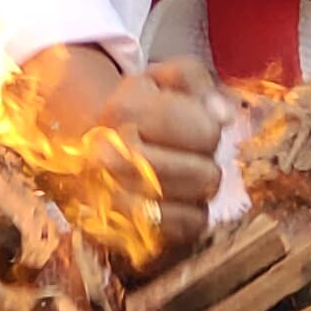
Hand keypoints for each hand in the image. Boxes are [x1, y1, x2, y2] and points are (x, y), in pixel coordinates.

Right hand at [18, 44, 233, 263]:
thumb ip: (199, 82)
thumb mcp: (164, 78)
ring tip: (183, 174)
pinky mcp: (119, 232)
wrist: (85, 140)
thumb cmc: (137, 107)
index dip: (211, 130)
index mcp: (123, 110)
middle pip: (202, 175)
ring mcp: (112, 200)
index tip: (198, 125)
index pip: (205, 132)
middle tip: (192, 154)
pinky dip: (189, 216)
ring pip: (194, 207)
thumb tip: (225, 116)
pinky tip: (177, 198)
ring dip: (198, 192)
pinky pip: (181, 232)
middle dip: (206, 163)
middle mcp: (109, 158)